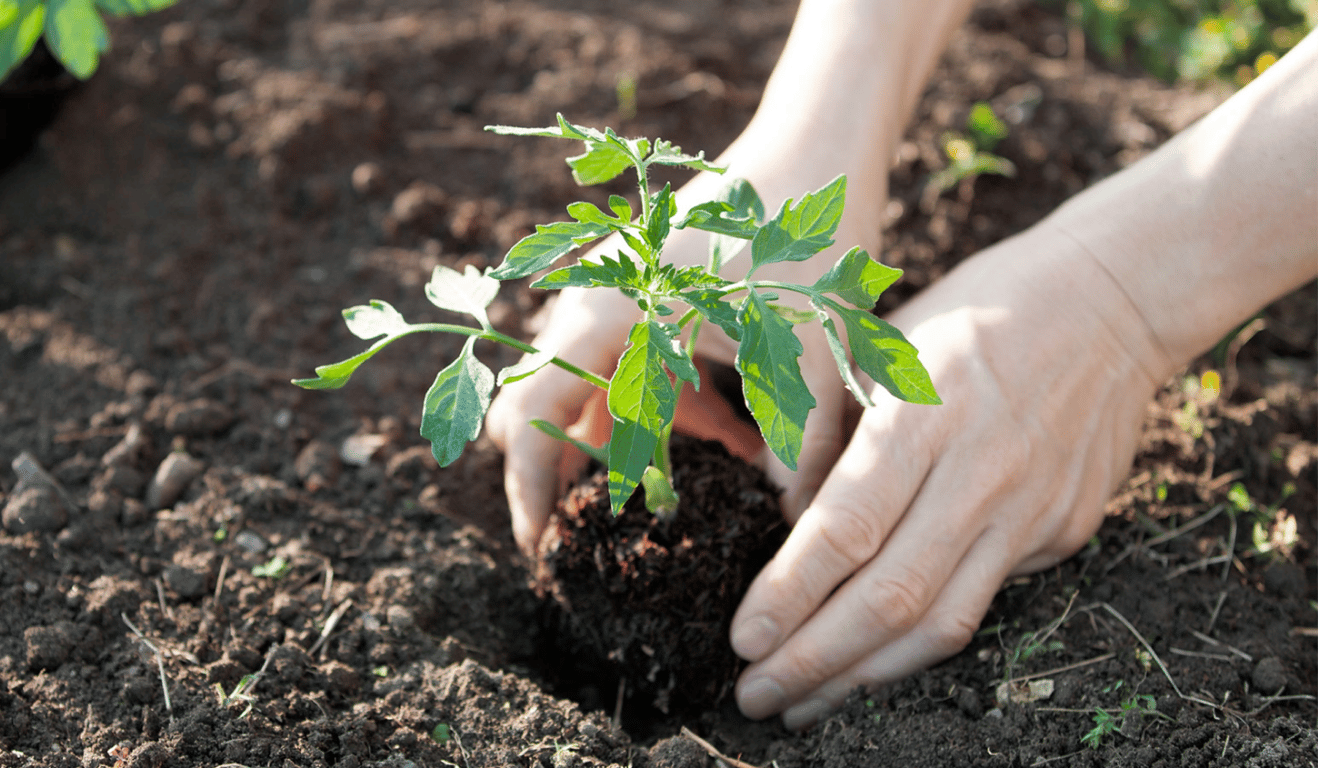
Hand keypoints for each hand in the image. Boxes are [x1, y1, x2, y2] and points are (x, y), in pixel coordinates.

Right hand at [484, 154, 884, 550]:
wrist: (822, 144)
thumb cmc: (803, 236)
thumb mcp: (803, 350)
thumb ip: (796, 448)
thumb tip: (794, 533)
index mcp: (605, 315)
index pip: (528, 419)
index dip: (526, 492)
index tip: (539, 550)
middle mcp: (593, 306)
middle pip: (543, 410)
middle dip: (571, 475)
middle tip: (607, 535)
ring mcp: (617, 300)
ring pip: (593, 395)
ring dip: (634, 444)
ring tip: (700, 481)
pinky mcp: (649, 300)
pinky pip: (636, 371)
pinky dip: (668, 411)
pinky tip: (736, 433)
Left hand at [729, 223, 1171, 728]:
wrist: (1110, 301)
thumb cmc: (975, 310)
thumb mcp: (886, 344)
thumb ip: (834, 434)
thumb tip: (790, 522)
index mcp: (923, 412)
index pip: (847, 527)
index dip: (790, 594)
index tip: (743, 641)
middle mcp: (980, 471)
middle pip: (890, 596)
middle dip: (814, 660)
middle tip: (756, 697)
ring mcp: (1031, 509)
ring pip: (942, 623)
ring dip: (865, 677)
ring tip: (806, 705)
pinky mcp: (1063, 533)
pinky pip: (982, 603)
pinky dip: (920, 642)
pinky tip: (874, 660)